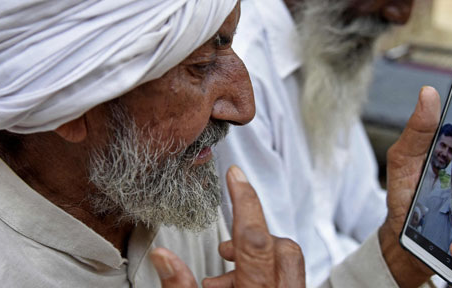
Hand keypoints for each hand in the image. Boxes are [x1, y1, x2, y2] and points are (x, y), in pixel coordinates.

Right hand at [149, 166, 305, 287]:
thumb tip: (162, 255)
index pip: (255, 238)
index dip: (244, 201)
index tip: (235, 174)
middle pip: (283, 247)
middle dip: (255, 237)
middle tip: (226, 248)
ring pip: (289, 263)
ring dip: (257, 259)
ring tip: (222, 279)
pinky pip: (288, 279)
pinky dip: (265, 273)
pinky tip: (235, 287)